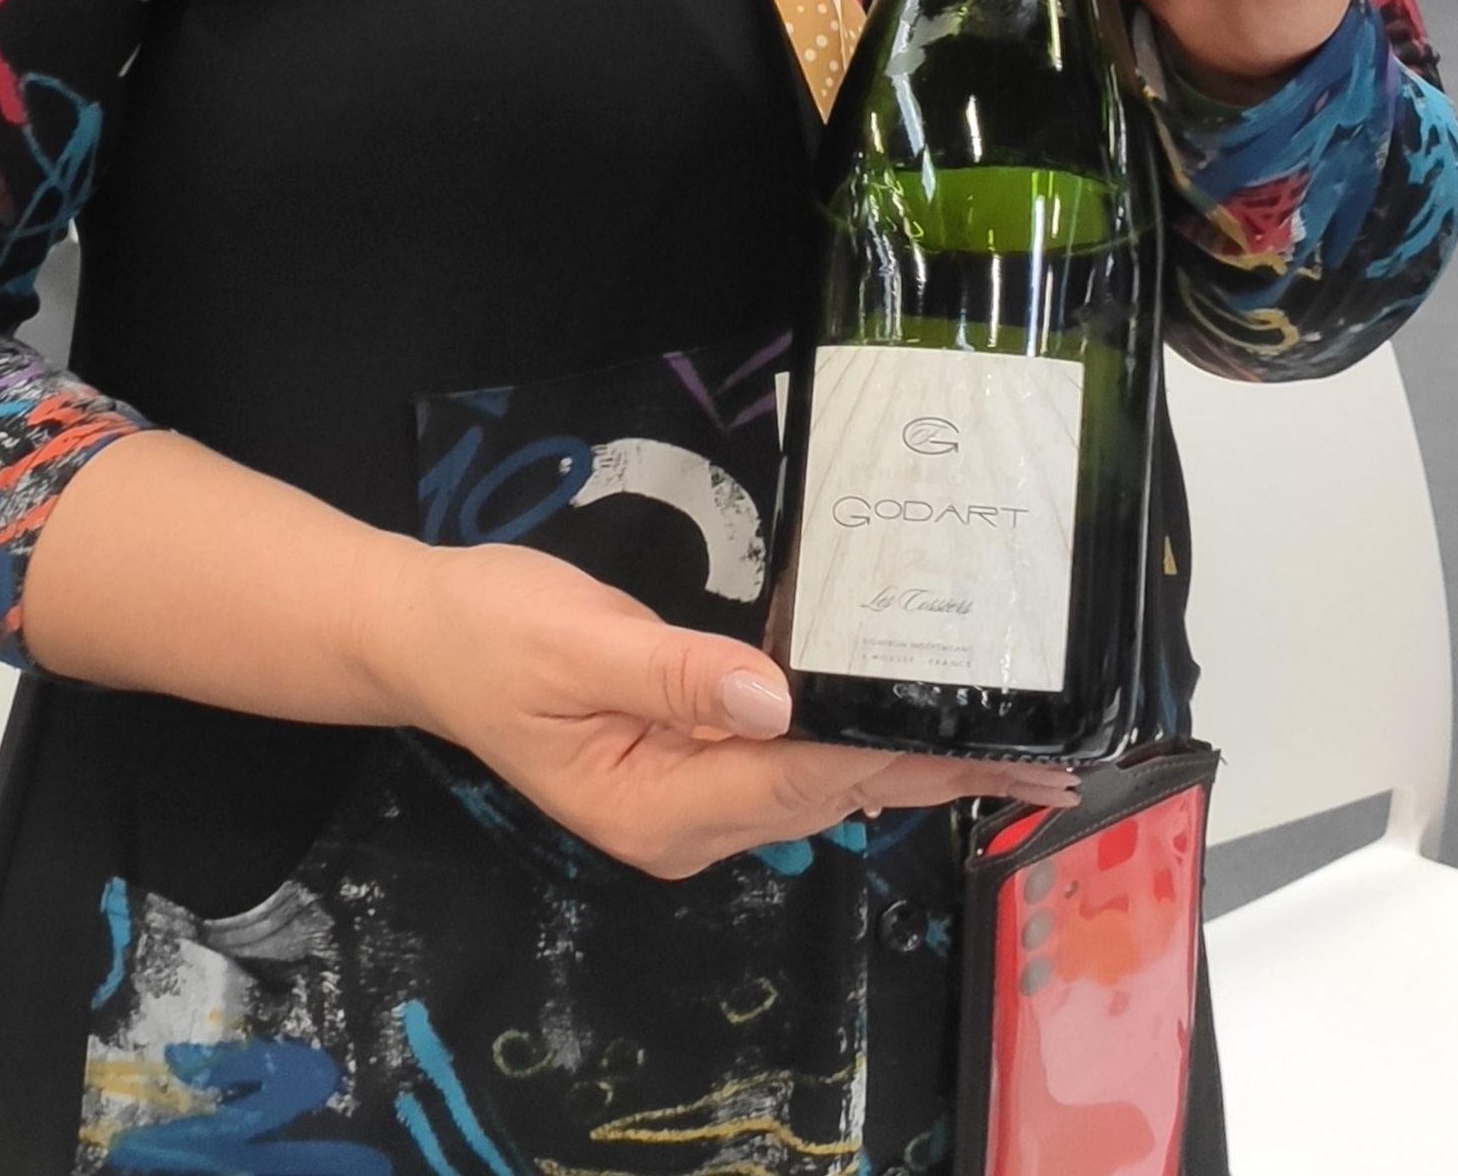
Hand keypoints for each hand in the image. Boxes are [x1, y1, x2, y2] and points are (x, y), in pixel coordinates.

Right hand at [362, 538, 1077, 880]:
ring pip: (812, 781)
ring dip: (897, 756)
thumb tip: (776, 697)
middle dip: (926, 767)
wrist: (422, 633)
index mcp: (656, 808)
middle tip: (1035, 753)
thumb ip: (677, 672)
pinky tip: (895, 712)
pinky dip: (845, 734)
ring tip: (994, 740)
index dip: (899, 757)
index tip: (989, 751)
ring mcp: (683, 805)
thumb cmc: (489, 629)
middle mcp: (681, 827)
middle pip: (823, 791)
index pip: (802, 778)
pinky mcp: (683, 769)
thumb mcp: (577, 640)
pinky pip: (781, 760)